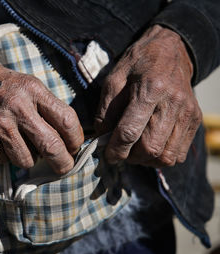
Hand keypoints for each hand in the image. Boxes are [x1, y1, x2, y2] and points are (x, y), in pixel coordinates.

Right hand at [0, 48, 83, 173]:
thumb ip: (42, 104)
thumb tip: (61, 133)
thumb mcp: (22, 81)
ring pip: (27, 160)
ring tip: (19, 145)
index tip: (74, 146)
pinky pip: (3, 160)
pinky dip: (4, 156)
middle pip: (52, 147)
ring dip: (28, 158)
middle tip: (64, 167)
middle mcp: (18, 108)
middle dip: (63, 163)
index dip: (76, 139)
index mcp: (33, 90)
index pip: (67, 120)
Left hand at [95, 25, 201, 166]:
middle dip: (130, 157)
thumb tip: (101, 138)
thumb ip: (105, 110)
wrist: (171, 49)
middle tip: (120, 152)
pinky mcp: (195, 119)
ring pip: (166, 156)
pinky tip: (150, 146)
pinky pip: (179, 153)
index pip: (129, 131)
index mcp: (150, 89)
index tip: (107, 155)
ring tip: (134, 151)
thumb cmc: (137, 64)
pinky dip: (162, 157)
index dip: (116, 149)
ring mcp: (188, 113)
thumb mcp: (113, 79)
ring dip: (146, 160)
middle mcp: (173, 102)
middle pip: (150, 148)